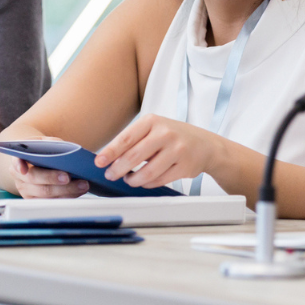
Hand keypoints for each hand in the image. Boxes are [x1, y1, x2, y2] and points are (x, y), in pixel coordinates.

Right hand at [7, 142, 89, 197]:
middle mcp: (20, 177)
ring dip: (66, 190)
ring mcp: (27, 191)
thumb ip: (54, 144)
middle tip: (68, 177)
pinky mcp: (38, 201)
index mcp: (19, 159)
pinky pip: (53, 202)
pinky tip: (79, 190)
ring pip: (45, 194)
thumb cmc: (43, 150)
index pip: (16, 162)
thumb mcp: (46, 142)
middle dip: (52, 178)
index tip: (24, 169)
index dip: (19, 165)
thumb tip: (70, 151)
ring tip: (83, 184)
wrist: (39, 160)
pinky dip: (68, 196)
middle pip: (35, 180)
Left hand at [93, 114, 223, 188]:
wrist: (205, 145)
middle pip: (134, 156)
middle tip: (110, 175)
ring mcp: (177, 150)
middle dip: (118, 169)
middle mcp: (166, 133)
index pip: (126, 138)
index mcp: (153, 121)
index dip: (110, 152)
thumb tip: (109, 158)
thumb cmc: (174, 136)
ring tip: (128, 179)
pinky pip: (159, 180)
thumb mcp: (154, 129)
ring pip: (147, 172)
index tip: (99, 162)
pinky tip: (143, 181)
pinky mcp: (184, 167)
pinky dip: (147, 183)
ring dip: (133, 180)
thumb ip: (134, 141)